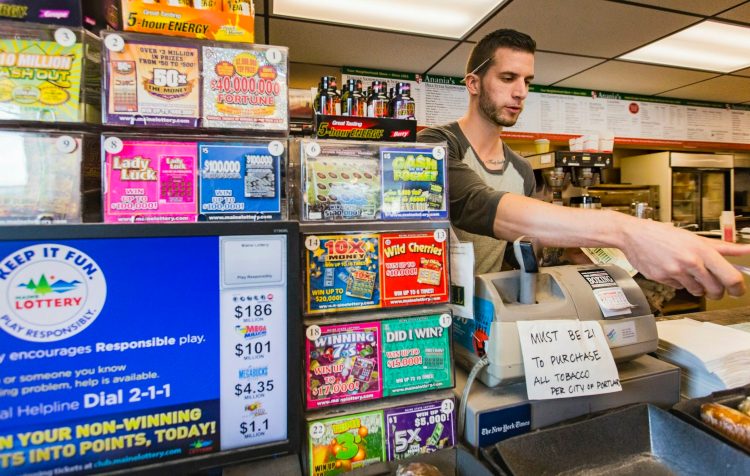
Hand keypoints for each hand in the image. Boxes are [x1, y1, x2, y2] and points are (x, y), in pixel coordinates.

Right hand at [621, 219, 747, 298]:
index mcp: (701, 250)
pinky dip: (679, 283)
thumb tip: (747, 250)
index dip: (737, 288)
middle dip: (718, 292)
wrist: (634, 235)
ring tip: (691, 275)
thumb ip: (723, 247)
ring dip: (699, 288)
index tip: (738, 290)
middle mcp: (689, 262)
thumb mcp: (695, 238)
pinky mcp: (662, 279)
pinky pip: (679, 287)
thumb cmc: (663, 234)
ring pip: (697, 291)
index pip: (730, 277)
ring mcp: (675, 272)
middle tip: (715, 287)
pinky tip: (673, 271)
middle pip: (715, 289)